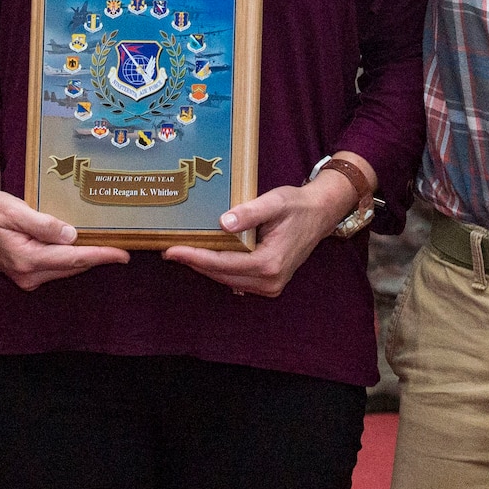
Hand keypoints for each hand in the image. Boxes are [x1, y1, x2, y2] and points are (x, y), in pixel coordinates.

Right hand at [0, 146, 126, 289]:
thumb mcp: (12, 210)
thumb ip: (42, 224)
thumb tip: (71, 235)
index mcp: (26, 259)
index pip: (72, 258)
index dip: (101, 255)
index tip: (123, 253)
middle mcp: (27, 274)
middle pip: (73, 266)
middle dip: (99, 257)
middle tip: (125, 247)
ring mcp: (25, 276)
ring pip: (66, 268)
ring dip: (87, 258)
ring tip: (110, 246)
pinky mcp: (25, 272)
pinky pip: (56, 267)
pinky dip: (72, 259)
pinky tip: (84, 248)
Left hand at [164, 168, 357, 296]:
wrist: (320, 214)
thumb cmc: (297, 206)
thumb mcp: (274, 202)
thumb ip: (250, 213)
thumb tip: (223, 223)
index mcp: (269, 263)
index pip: (222, 263)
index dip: (194, 256)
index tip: (171, 250)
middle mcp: (270, 281)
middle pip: (221, 274)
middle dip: (194, 263)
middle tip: (168, 250)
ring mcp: (270, 286)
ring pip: (227, 279)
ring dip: (204, 267)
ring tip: (180, 252)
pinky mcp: (269, 284)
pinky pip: (236, 278)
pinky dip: (218, 269)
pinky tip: (204, 255)